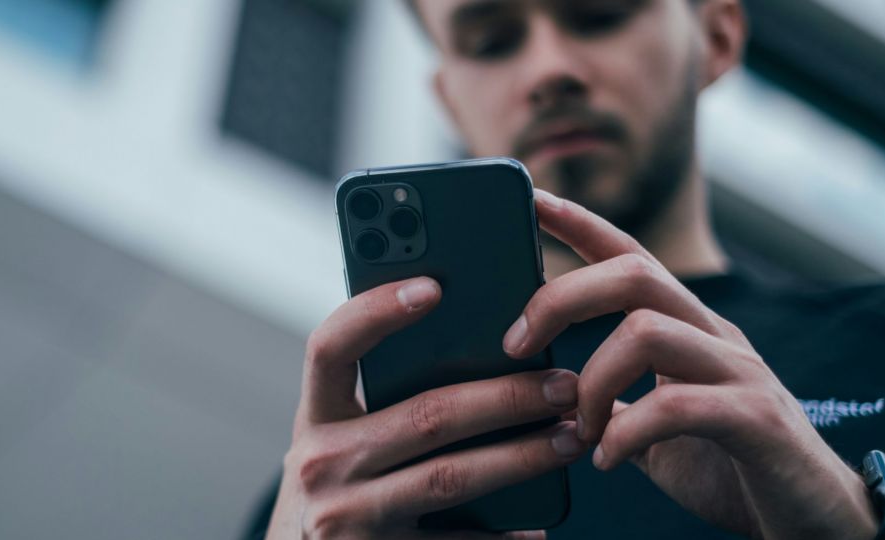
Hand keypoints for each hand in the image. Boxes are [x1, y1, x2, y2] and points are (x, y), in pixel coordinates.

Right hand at [267, 277, 584, 538]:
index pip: (330, 347)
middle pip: (424, 414)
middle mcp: (321, 464)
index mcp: (315, 417)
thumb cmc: (339, 490)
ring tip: (569, 438)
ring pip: (450, 475)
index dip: (376, 312)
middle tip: (563, 384)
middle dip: (505, 396)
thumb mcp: (340, 440)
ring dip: (521, 456)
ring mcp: (346, 516)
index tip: (433, 286)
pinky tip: (537, 524)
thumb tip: (478, 347)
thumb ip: (381, 400)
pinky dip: (501, 535)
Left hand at [502, 189, 878, 539]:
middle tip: (514, 344)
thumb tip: (551, 393)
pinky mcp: (757, 420)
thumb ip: (613, 403)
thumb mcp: (655, 429)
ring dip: (591, 382)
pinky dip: (626, 433)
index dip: (580, 224)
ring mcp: (740, 373)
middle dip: (561, 298)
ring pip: (647, 331)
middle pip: (633, 274)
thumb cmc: (731, 470)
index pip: (630, 256)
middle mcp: (715, 337)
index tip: (531, 199)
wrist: (815, 521)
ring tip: (576, 429)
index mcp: (688, 330)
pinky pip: (676, 406)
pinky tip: (607, 459)